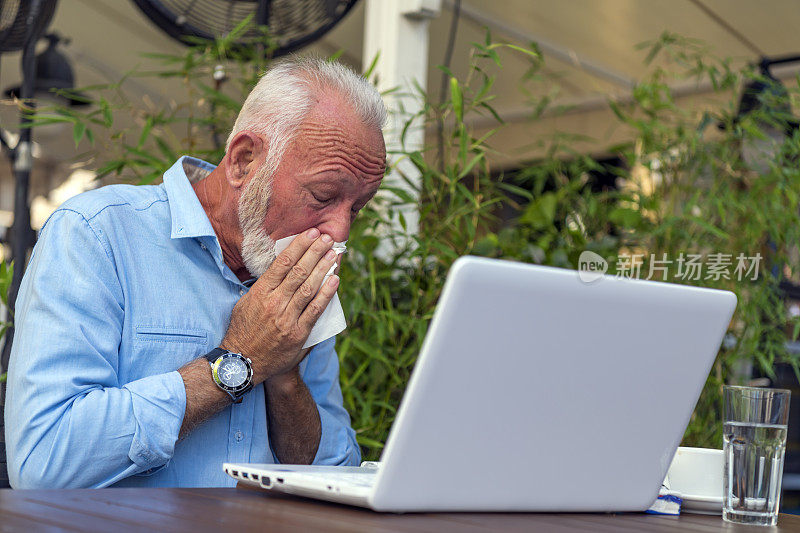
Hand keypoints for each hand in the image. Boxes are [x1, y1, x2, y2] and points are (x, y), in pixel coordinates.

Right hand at [221, 228, 338, 383]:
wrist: (243, 363)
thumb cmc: (243, 330)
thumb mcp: (245, 303)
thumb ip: (263, 287)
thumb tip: (281, 268)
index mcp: (260, 293)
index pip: (282, 263)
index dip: (299, 246)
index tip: (310, 234)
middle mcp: (274, 303)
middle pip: (298, 272)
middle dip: (314, 252)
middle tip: (327, 239)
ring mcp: (287, 319)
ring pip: (309, 288)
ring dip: (323, 268)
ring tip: (334, 254)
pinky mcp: (298, 334)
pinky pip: (315, 310)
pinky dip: (326, 294)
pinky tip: (335, 280)